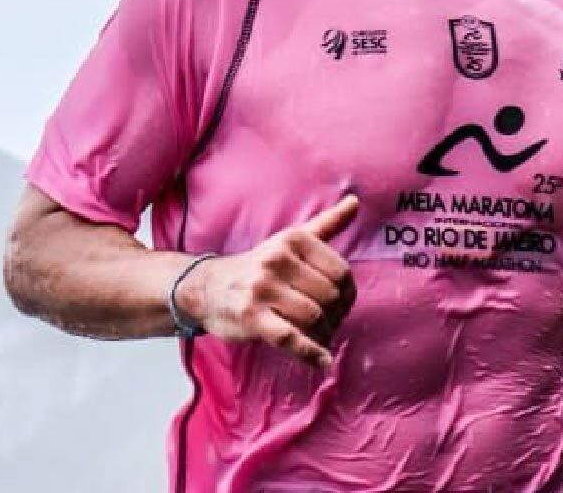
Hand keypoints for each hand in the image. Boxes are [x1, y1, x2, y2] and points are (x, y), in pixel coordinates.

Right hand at [178, 195, 359, 366]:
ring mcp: (262, 288)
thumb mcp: (290, 240)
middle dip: (336, 317)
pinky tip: (321, 361)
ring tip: (321, 339)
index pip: (341, 271)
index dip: (348, 294)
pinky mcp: (251, 317)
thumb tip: (355, 202)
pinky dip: (310, 353)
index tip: (342, 305)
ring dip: (324, 336)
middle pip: (330, 296)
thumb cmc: (258, 266)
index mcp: (293, 240)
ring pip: (314, 317)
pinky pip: (290, 338)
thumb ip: (326, 223)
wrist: (207, 287)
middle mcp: (277, 260)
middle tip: (330, 325)